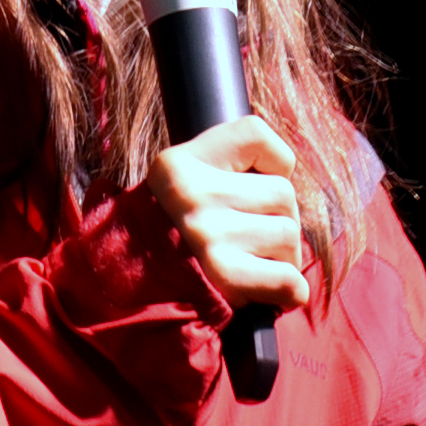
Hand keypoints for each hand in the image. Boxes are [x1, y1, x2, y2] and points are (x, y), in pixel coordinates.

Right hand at [145, 116, 309, 311]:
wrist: (135, 292)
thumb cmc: (175, 240)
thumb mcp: (185, 188)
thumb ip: (229, 172)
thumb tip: (289, 178)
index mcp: (179, 163)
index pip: (254, 133)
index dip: (273, 160)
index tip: (258, 182)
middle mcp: (191, 193)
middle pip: (282, 193)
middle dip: (281, 220)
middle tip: (254, 241)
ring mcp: (206, 234)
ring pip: (289, 234)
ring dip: (284, 257)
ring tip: (253, 266)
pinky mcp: (223, 274)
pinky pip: (287, 277)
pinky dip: (291, 290)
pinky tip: (276, 293)